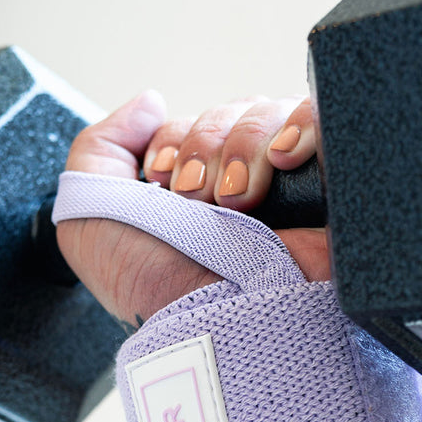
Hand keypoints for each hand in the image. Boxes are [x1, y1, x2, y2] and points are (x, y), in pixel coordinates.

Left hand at [56, 91, 328, 330]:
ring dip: (242, 146)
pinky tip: (283, 160)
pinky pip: (322, 117)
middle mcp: (246, 185)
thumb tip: (151, 102)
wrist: (214, 319)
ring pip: (269, 112)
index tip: (161, 185)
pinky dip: (299, 126)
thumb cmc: (151, 284)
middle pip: (231, 112)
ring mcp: (293, 184)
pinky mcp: (334, 185)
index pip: (192, 125)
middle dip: (204, 146)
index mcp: (197, 192)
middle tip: (196, 200)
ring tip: (236, 200)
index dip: (173, 143)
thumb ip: (98, 149)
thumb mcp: (87, 217)